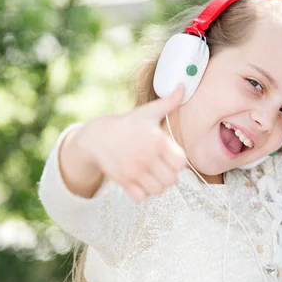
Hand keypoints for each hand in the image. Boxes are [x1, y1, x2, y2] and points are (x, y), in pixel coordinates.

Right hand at [74, 84, 187, 201]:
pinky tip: (140, 180)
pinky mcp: (123, 181)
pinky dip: (143, 192)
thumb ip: (170, 101)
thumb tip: (183, 85)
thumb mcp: (149, 111)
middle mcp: (146, 157)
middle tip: (161, 166)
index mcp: (157, 140)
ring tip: (152, 174)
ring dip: (157, 184)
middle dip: (168, 174)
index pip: (181, 163)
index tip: (170, 155)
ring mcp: (134, 170)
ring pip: (158, 190)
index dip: (178, 161)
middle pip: (172, 180)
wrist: (97, 136)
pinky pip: (141, 197)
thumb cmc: (128, 123)